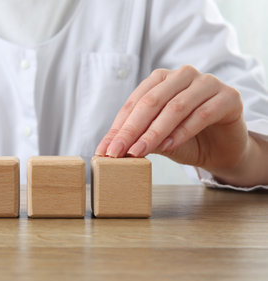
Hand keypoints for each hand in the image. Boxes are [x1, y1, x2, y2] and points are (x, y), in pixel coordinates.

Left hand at [95, 65, 267, 185]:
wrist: (221, 149)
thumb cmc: (185, 139)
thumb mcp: (157, 139)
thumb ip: (138, 138)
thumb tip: (110, 147)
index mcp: (162, 79)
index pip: (135, 102)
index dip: (119, 127)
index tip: (105, 150)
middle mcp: (183, 75)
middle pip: (152, 101)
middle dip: (132, 129)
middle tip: (117, 152)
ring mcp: (208, 83)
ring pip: (175, 107)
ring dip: (154, 132)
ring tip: (139, 152)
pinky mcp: (229, 97)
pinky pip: (202, 114)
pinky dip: (183, 132)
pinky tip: (169, 146)